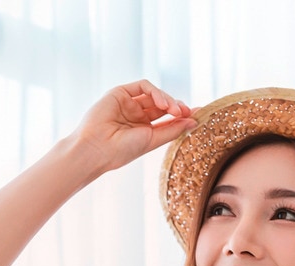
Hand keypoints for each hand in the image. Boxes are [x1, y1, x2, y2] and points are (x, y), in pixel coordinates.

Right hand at [67, 79, 195, 176]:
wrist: (96, 148)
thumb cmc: (122, 150)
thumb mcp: (153, 140)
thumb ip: (173, 129)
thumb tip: (194, 121)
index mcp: (144, 129)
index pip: (167, 118)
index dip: (182, 115)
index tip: (198, 115)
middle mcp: (136, 115)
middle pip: (163, 105)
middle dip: (177, 106)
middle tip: (186, 112)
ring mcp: (128, 103)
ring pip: (154, 94)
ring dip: (168, 100)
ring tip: (174, 110)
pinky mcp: (120, 92)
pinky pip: (143, 85)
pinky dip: (155, 91)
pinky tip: (161, 103)